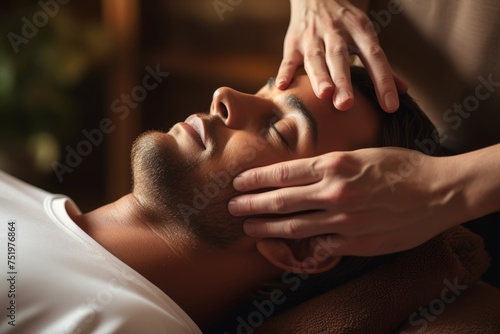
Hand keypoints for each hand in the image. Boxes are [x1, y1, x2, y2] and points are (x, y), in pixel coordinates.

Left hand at [228, 148, 467, 255]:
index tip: (238, 183)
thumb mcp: (362, 153)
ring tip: (248, 229)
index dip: (256, 179)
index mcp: (335, 164)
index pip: (283, 172)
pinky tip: (285, 247)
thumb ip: (330, 164)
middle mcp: (335, 192)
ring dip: (266, 228)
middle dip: (251, 205)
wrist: (439, 192)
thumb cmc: (402, 167)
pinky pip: (320, 246)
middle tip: (232, 208)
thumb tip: (301, 172)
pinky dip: (300, 246)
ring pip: (294, 226)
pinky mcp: (356, 242)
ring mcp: (344, 220)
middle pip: (281, 200)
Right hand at [278, 0, 406, 111]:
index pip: (374, 56)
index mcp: (359, 30)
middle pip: (340, 58)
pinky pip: (288, 59)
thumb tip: (404, 90)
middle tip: (346, 105)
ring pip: (315, 58)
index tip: (390, 105)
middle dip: (343, 81)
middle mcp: (336, 32)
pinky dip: (285, 72)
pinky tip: (283, 87)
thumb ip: (381, 64)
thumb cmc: (345, 23)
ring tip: (323, 95)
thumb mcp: (366, 35)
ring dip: (319, 77)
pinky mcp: (293, 43)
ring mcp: (312, 37)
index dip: (383, 80)